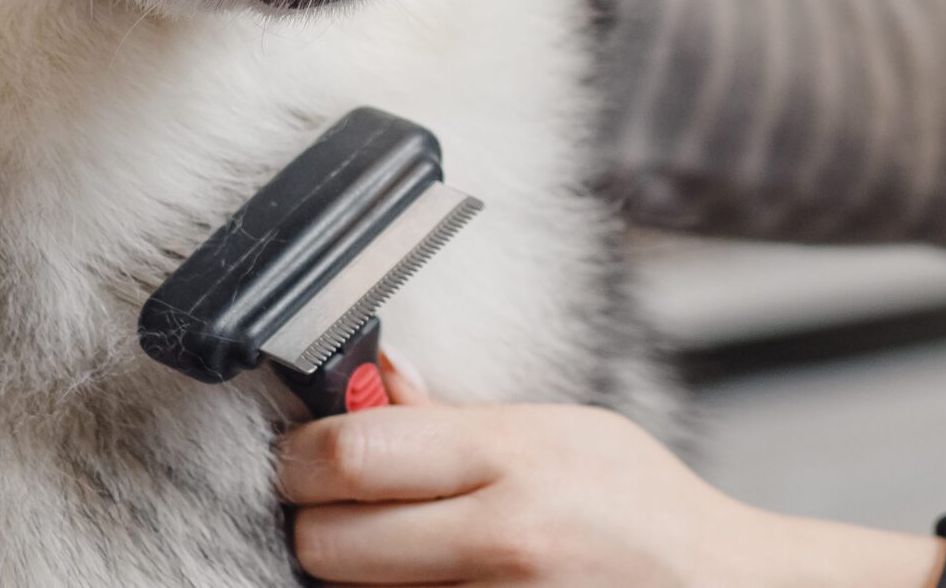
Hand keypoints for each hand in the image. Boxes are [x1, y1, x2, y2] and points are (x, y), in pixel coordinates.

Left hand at [277, 379, 943, 587]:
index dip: (300, 455)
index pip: (349, 454)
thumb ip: (455, 417)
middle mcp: (500, 539)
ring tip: (406, 546)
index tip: (300, 454)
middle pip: (327, 542)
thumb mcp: (561, 433)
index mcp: (510, 460)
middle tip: (338, 509)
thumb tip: (373, 377)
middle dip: (318, 523)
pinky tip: (434, 576)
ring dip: (361, 572)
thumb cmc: (645, 513)